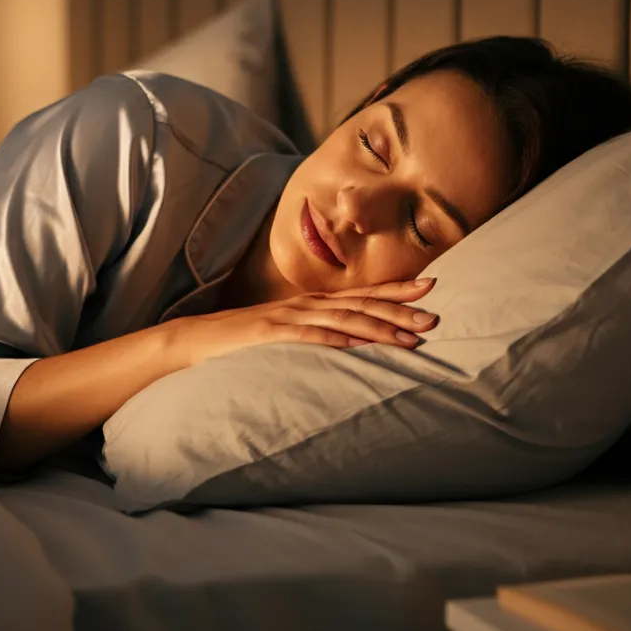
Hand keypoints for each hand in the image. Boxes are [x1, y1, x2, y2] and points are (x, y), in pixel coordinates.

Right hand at [172, 277, 438, 367]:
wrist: (196, 340)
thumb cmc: (244, 342)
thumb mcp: (288, 335)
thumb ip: (318, 336)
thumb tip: (353, 345)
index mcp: (312, 305)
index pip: (362, 294)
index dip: (396, 289)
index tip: (430, 285)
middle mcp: (306, 306)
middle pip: (361, 304)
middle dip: (399, 308)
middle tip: (434, 314)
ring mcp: (288, 318)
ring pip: (342, 321)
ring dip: (378, 328)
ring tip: (410, 337)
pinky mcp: (270, 335)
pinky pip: (307, 338)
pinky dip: (334, 340)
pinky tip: (356, 345)